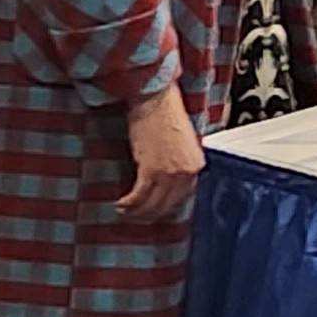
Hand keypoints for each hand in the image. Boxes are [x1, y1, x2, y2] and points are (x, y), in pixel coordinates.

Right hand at [110, 88, 204, 218]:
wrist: (155, 100)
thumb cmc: (165, 114)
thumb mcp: (181, 142)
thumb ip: (179, 163)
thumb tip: (168, 179)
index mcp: (196, 165)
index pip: (183, 197)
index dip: (167, 206)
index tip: (156, 210)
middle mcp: (186, 173)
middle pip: (168, 204)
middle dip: (151, 214)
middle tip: (138, 216)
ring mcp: (169, 173)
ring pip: (152, 204)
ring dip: (137, 212)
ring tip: (125, 212)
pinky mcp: (151, 170)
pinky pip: (139, 196)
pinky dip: (129, 203)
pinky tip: (121, 204)